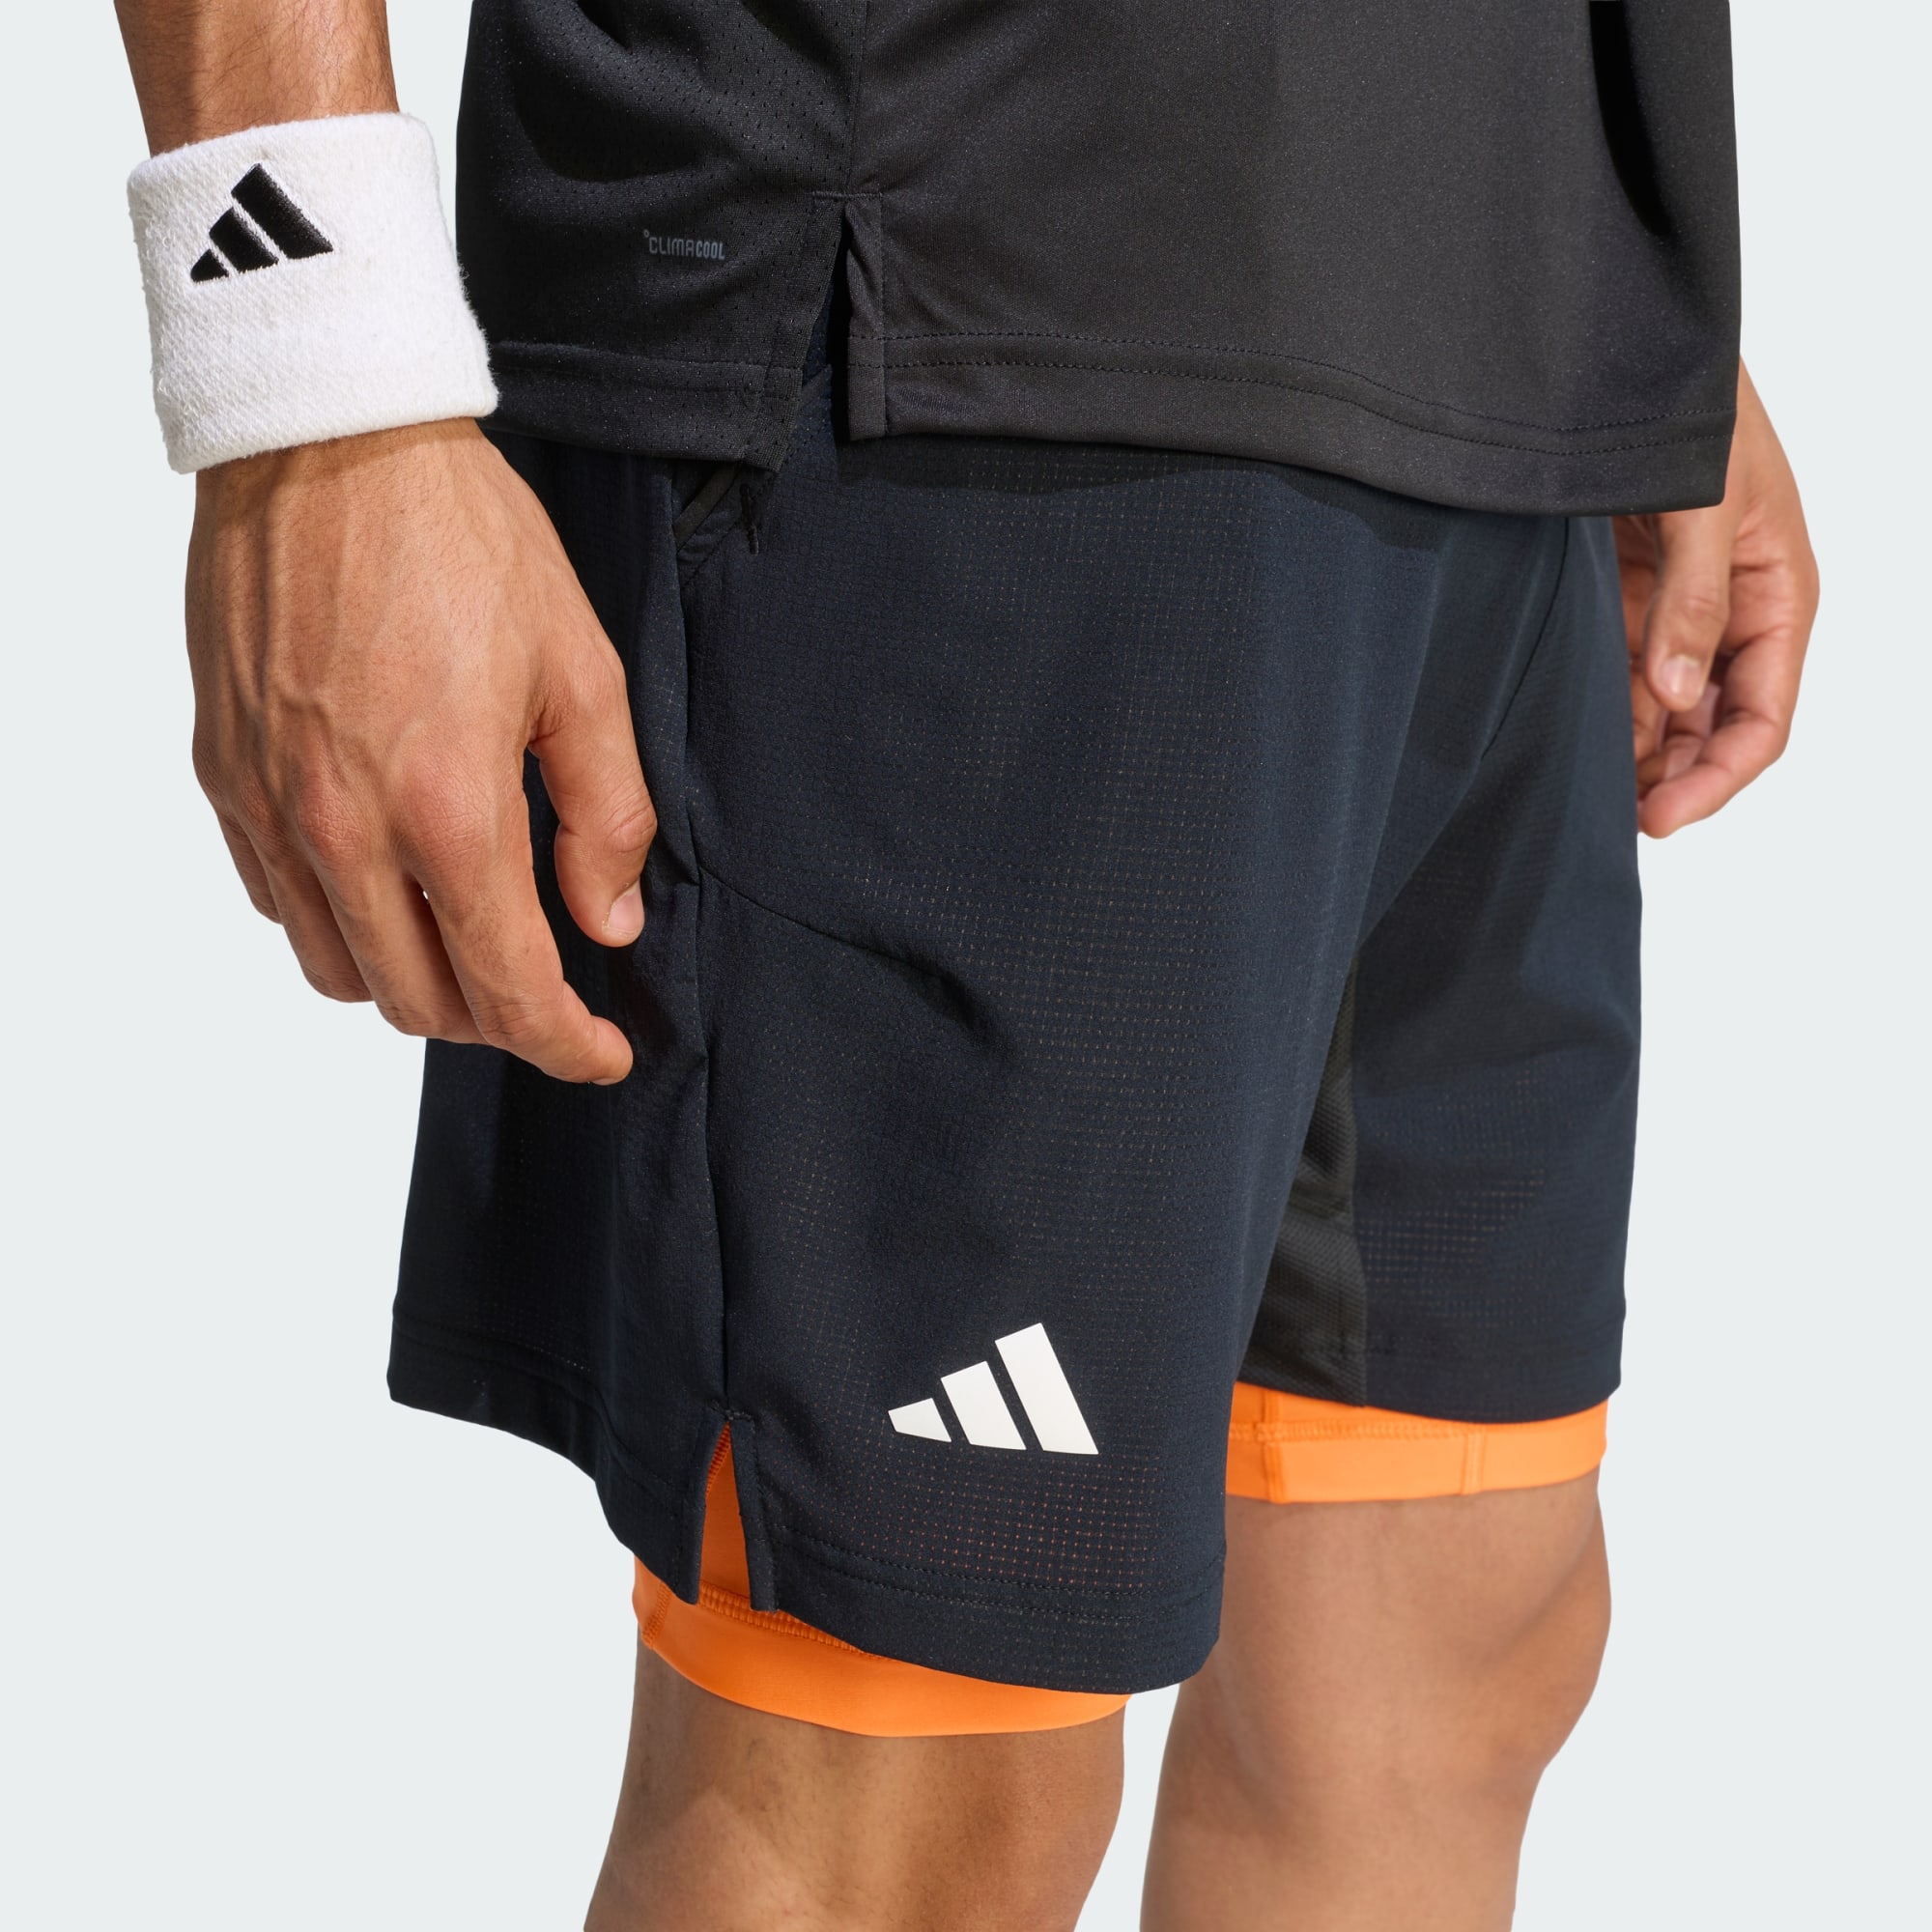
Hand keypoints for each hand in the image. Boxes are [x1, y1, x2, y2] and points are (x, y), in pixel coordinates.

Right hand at [187, 419, 654, 1082]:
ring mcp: (272, 808)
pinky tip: (385, 876)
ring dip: (412, 980)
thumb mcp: (581, 673)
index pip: (508, 991)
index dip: (564, 1045)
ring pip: (339, 971)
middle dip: (494, 1018)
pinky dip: (339, 921)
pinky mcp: (223, 775)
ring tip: (464, 936)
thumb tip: (609, 922)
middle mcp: (345, 830)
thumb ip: (607, 816)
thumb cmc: (464, 542)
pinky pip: (277, 901)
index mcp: (449, 812)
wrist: (330, 440)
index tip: (600, 1055)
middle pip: (419, 1003)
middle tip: (544, 986)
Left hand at [1615, 362, 1819, 836]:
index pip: (1763, 718)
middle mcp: (1730, 613)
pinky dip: (1598, 707)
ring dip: (1630, 751)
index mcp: (1777, 595)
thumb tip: (1674, 691)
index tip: (1661, 817)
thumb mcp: (1705, 501)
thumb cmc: (1696, 408)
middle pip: (1710, 727)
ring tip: (1579, 790)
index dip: (1718, 777)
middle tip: (1609, 818)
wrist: (1629, 351)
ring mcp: (1674, 608)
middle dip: (1671, 777)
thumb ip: (1691, 598)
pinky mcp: (1624, 594)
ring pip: (1660, 709)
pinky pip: (1616, 670)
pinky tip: (1564, 739)